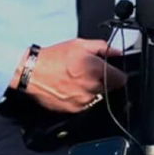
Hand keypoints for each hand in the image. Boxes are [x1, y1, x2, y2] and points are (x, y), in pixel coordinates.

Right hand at [12, 39, 126, 113]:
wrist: (33, 73)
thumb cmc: (55, 57)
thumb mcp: (79, 44)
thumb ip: (101, 47)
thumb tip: (117, 52)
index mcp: (96, 70)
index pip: (121, 79)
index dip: (117, 75)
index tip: (112, 73)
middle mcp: (92, 87)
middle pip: (109, 88)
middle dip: (103, 81)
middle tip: (89, 73)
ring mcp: (83, 101)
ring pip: (97, 97)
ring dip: (92, 91)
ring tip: (77, 81)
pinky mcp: (74, 110)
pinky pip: (85, 105)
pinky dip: (81, 98)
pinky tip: (70, 89)